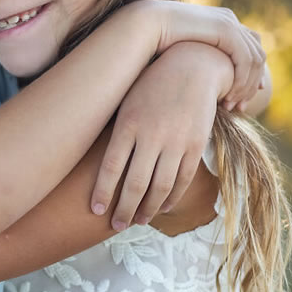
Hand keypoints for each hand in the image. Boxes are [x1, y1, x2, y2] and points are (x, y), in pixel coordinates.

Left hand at [90, 43, 229, 228]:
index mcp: (128, 123)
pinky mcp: (196, 145)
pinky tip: (161, 207)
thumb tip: (100, 163)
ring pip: (160, 187)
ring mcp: (176, 141)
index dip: (102, 192)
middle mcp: (152, 135)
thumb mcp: (126, 100)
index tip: (95, 210)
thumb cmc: (151, 83)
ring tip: (138, 221)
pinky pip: (183, 179)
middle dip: (123, 209)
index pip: (110, 167)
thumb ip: (116, 131)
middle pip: (134, 184)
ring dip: (147, 209)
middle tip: (116, 225)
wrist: (193, 65)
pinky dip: (171, 197)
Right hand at [151, 1, 264, 110]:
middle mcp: (230, 19)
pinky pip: (245, 60)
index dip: (252, 75)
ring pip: (255, 60)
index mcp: (221, 21)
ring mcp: (230, 23)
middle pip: (257, 55)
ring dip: (246, 87)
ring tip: (232, 106)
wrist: (146, 27)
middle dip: (251, 85)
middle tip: (240, 109)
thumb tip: (202, 81)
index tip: (242, 99)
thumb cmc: (157, 44)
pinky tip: (228, 96)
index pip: (250, 48)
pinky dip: (241, 81)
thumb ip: (200, 62)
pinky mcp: (226, 29)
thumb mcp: (185, 54)